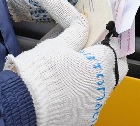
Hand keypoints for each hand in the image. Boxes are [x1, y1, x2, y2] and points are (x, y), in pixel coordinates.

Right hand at [4, 19, 127, 125]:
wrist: (23, 103)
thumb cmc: (39, 72)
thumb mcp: (57, 44)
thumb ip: (76, 32)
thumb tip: (83, 23)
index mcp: (98, 66)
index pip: (116, 48)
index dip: (108, 40)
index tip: (101, 35)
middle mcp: (101, 88)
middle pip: (115, 69)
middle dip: (108, 59)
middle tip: (94, 50)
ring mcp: (94, 106)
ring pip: (105, 87)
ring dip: (97, 76)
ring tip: (78, 69)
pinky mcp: (85, 119)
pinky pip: (93, 102)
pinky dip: (86, 93)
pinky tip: (71, 86)